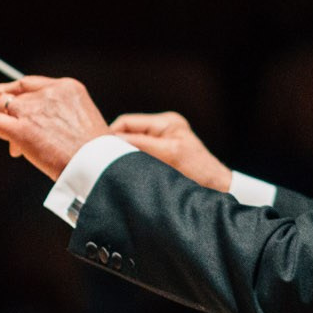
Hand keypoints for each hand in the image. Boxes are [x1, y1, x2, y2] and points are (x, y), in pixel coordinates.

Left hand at [0, 77, 114, 180]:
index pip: (33, 84)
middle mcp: (48, 94)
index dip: (15, 89)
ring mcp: (33, 110)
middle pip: (16, 96)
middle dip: (5, 106)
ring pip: (2, 107)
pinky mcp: (21, 129)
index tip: (5, 92)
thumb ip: (62, 118)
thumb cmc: (95, 152)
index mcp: (67, 88)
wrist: (96, 164)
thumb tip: (44, 130)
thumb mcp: (83, 122)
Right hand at [109, 111, 233, 191]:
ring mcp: (163, 138)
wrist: (217, 189)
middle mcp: (165, 126)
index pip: (127, 124)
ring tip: (109, 167)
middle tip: (98, 160)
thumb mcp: (167, 156)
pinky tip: (123, 169)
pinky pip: (137, 150)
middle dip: (113, 145)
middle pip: (126, 131)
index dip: (110, 136)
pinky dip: (128, 158)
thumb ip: (140, 146)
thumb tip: (111, 143)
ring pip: (129, 142)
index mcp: (167, 123)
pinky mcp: (162, 150)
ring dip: (120, 153)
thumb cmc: (199, 175)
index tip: (95, 152)